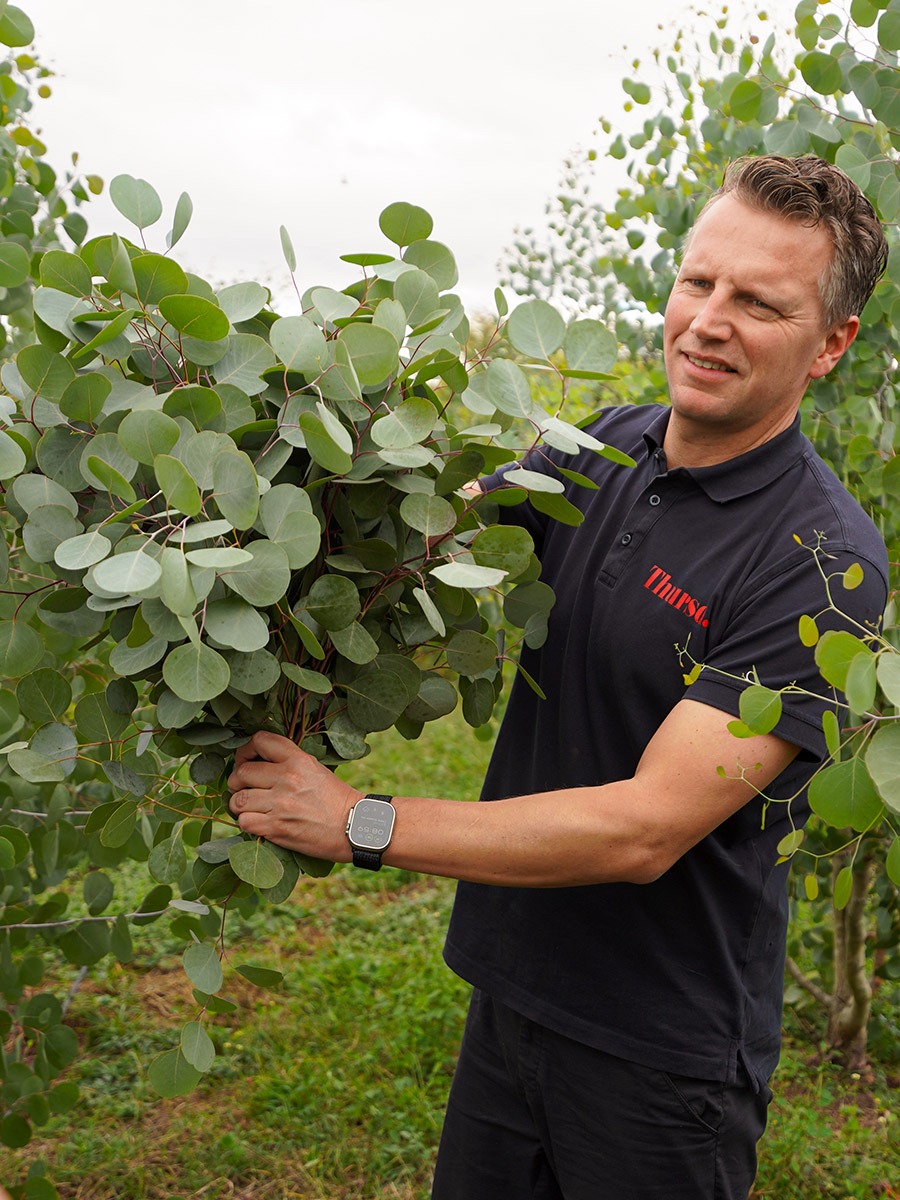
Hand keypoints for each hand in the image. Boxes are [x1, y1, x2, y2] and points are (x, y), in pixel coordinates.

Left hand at [227, 730, 361, 861]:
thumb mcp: (315, 769)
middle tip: (242, 789)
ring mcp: (280, 804)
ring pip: (237, 800)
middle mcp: (287, 778)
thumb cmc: (336, 799)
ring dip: (238, 805)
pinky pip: (244, 822)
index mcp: (298, 759)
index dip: (245, 750)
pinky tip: (257, 823)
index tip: (245, 761)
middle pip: (242, 772)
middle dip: (237, 781)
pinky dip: (246, 823)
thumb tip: (258, 761)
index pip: (259, 740)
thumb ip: (289, 762)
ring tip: (248, 808)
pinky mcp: (277, 828)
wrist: (353, 827)